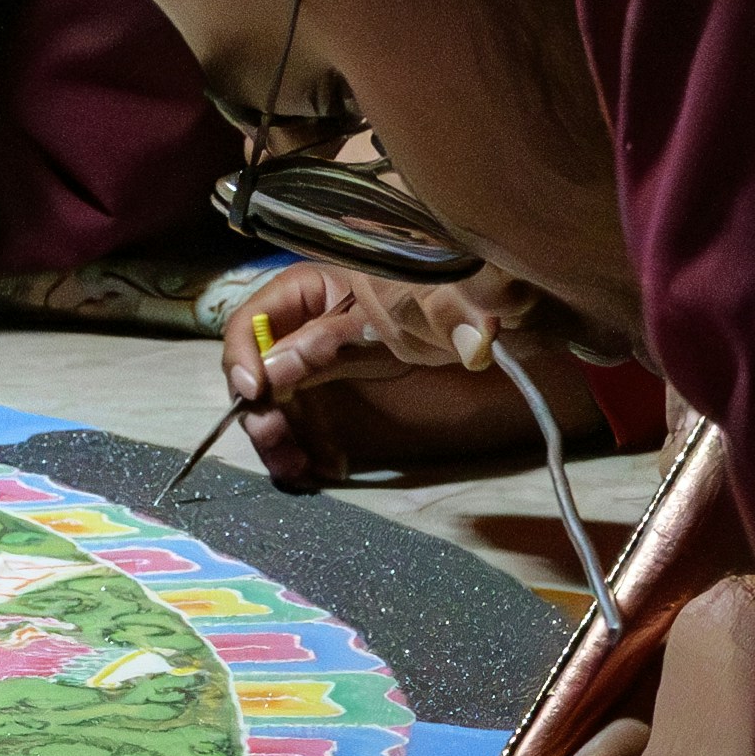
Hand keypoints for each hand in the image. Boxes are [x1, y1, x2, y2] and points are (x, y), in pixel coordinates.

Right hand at [220, 262, 595, 486]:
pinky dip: (311, 448)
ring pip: (280, 403)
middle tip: (276, 440)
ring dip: (281, 439)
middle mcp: (309, 323)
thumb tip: (296, 366)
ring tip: (299, 470)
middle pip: (258, 368)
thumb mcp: (418, 300)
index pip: (254, 318)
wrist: (510, 310)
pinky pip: (312, 422)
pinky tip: (331, 466)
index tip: (254, 391)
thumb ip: (371, 328)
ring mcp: (325, 359)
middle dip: (260, 409)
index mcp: (314, 286)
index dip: (244, 353)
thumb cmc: (461, 285)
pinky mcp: (345, 389)